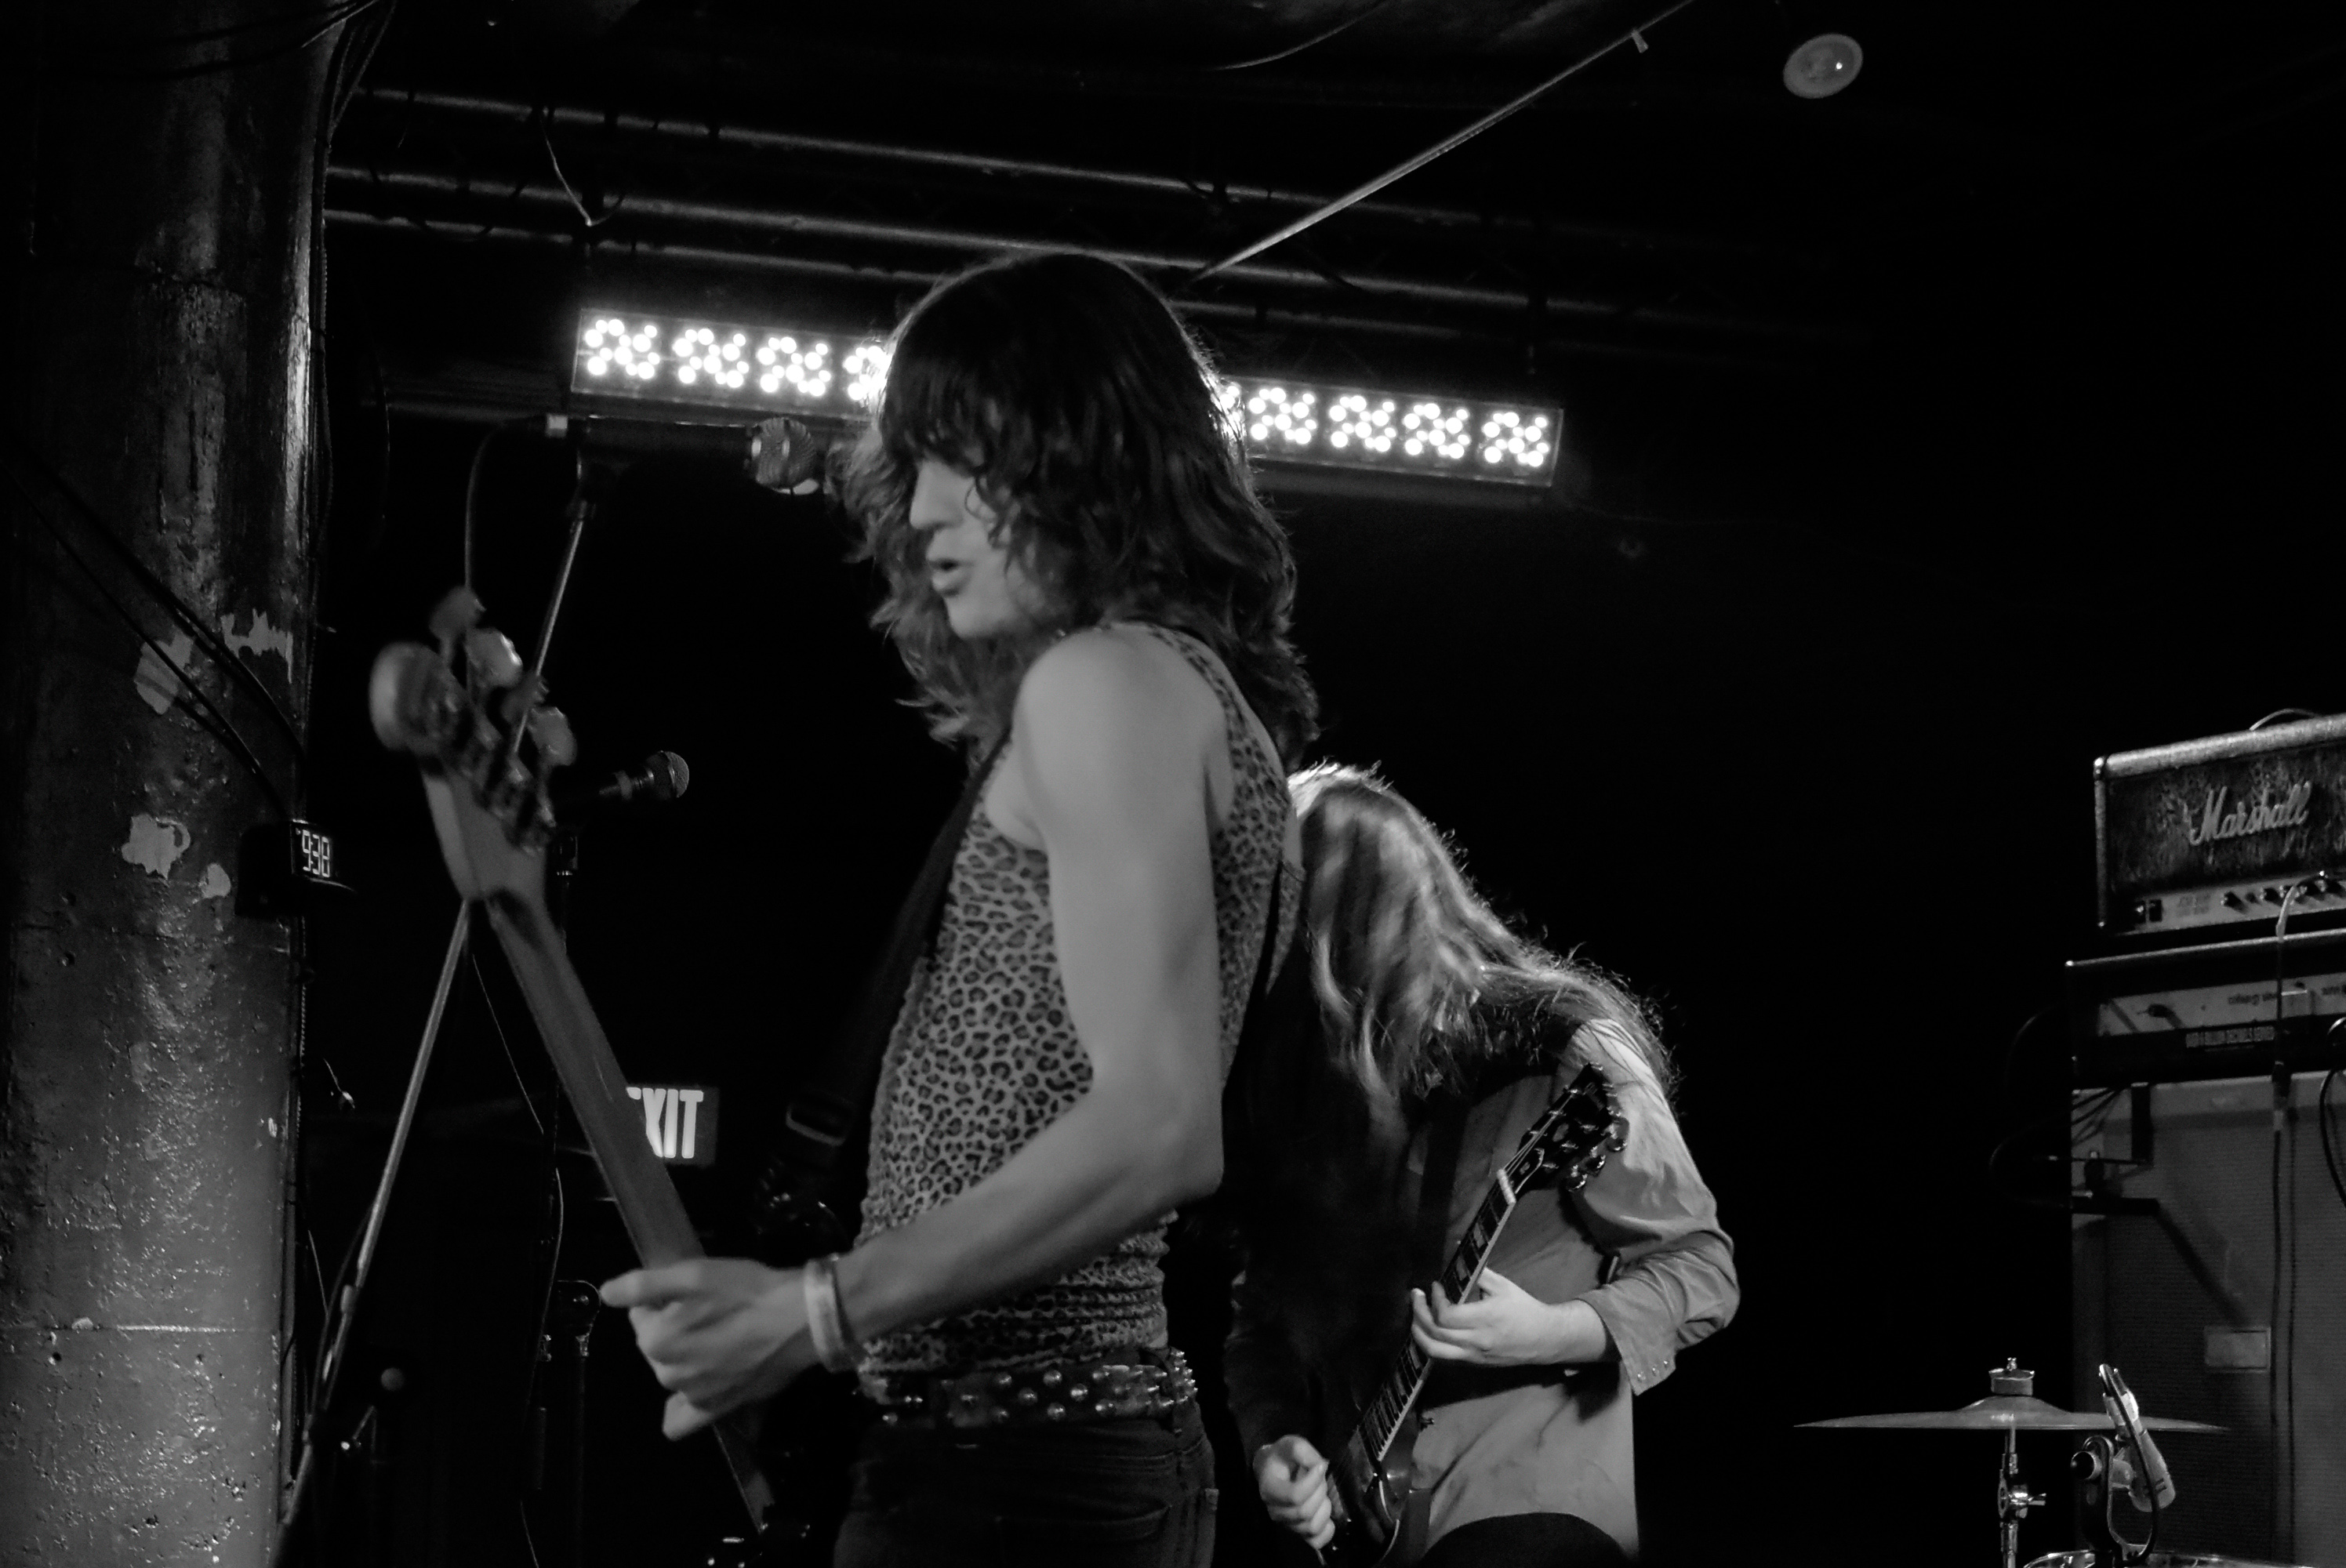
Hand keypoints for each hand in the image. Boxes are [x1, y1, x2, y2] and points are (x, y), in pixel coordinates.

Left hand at [599, 1258, 816, 1438]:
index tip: (690, 1291)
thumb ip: (644, 1285)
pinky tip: (692, 1392)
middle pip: (656, 1344)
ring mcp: (694, 1395)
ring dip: (683, 1355)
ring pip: (671, 1372)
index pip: (640, 1314)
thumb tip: (606, 1294)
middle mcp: (668, 1374)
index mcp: (657, 1340)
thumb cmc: (747, 1291)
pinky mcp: (718, 1408)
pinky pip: (682, 1420)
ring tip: (719, 1336)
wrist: (802, 1320)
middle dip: (672, 1327)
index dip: (662, 1299)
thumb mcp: (695, 1274)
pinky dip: (679, 1409)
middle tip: (708, 1310)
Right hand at [1253, 1435, 1333, 1549]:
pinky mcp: (1298, 1533)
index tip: (1321, 1466)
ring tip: (1322, 1494)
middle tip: (1321, 1477)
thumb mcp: (1290, 1444)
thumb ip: (1303, 1450)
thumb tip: (1320, 1466)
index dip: (1313, 1482)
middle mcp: (1275, 1511)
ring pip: (1311, 1527)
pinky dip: (1327, 1530)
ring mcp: (1286, 1525)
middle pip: (1304, 1512)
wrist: (1273, 1470)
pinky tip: (1326, 1513)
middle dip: (1319, 1492)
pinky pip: (1316, 1542)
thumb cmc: (1282, 1457)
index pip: (1294, 1496)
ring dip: (1324, 1508)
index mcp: (1269, 1489)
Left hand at [1410, 1269, 1607, 1367]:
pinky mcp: (1472, 1363)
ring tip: (1415, 1314)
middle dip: (1418, 1313)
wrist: (1544, 1339)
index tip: (1435, 1285)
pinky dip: (1429, 1343)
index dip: (1434, 1300)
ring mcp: (1473, 1356)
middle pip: (1434, 1333)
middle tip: (1416, 1296)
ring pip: (1433, 1351)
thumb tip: (1456, 1249)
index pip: (1446, 1315)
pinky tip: (1426, 1329)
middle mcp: (1476, 1341)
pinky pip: (1442, 1358)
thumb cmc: (1523, 1308)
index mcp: (1485, 1319)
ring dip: (1418, 1332)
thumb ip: (1477, 1271)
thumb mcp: (1503, 1286)